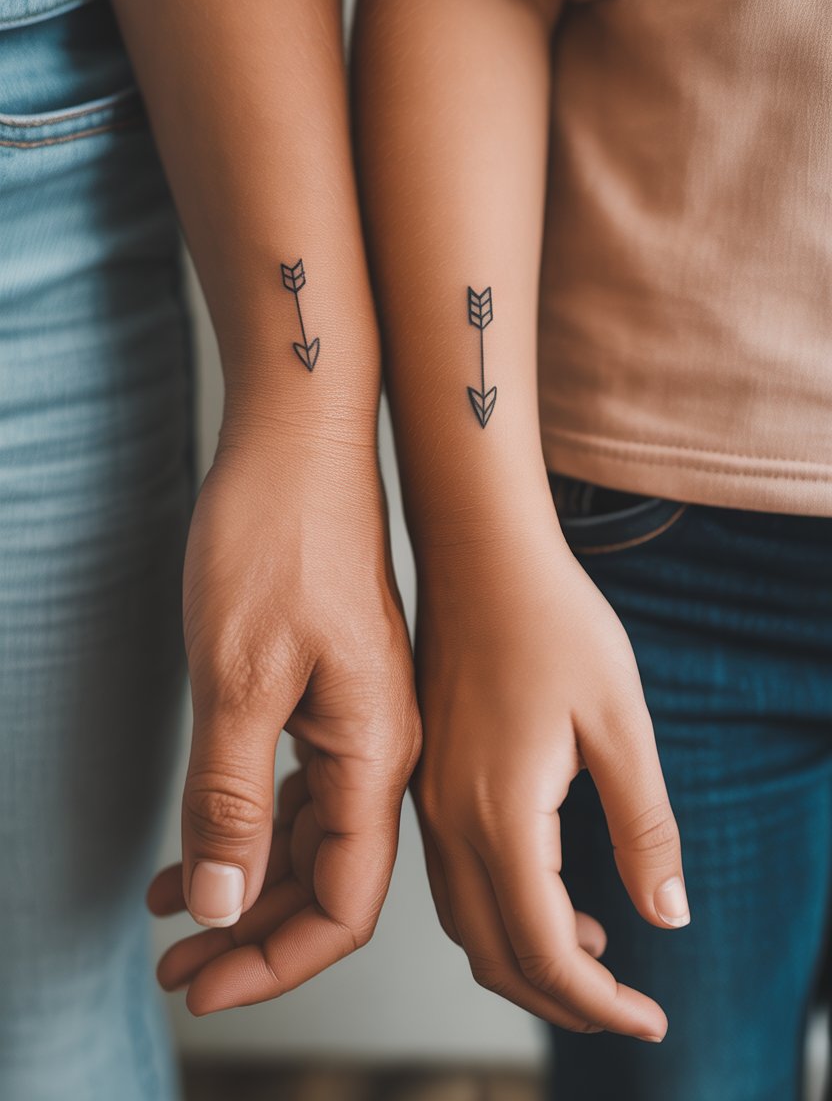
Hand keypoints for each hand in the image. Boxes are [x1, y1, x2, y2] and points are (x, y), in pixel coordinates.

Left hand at [146, 416, 419, 1013]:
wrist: (302, 440)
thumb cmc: (277, 539)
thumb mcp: (238, 678)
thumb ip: (235, 798)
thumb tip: (226, 907)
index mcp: (375, 750)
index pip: (344, 899)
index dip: (276, 958)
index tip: (202, 983)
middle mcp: (379, 743)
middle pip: (329, 876)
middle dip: (253, 932)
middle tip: (176, 967)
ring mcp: (357, 713)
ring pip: (310, 832)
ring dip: (245, 880)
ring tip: (170, 913)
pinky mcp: (329, 686)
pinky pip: (297, 781)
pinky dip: (247, 821)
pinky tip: (196, 836)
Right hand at [412, 521, 688, 1041]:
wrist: (478, 551)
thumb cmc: (551, 620)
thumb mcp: (622, 723)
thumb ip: (643, 828)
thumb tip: (666, 914)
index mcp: (498, 813)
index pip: (541, 951)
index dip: (597, 1004)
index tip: (648, 1019)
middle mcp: (448, 819)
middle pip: (494, 953)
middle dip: (560, 999)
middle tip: (622, 1005)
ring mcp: (428, 798)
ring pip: (466, 920)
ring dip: (526, 955)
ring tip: (591, 953)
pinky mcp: (425, 776)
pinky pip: (453, 875)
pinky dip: (498, 908)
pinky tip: (545, 886)